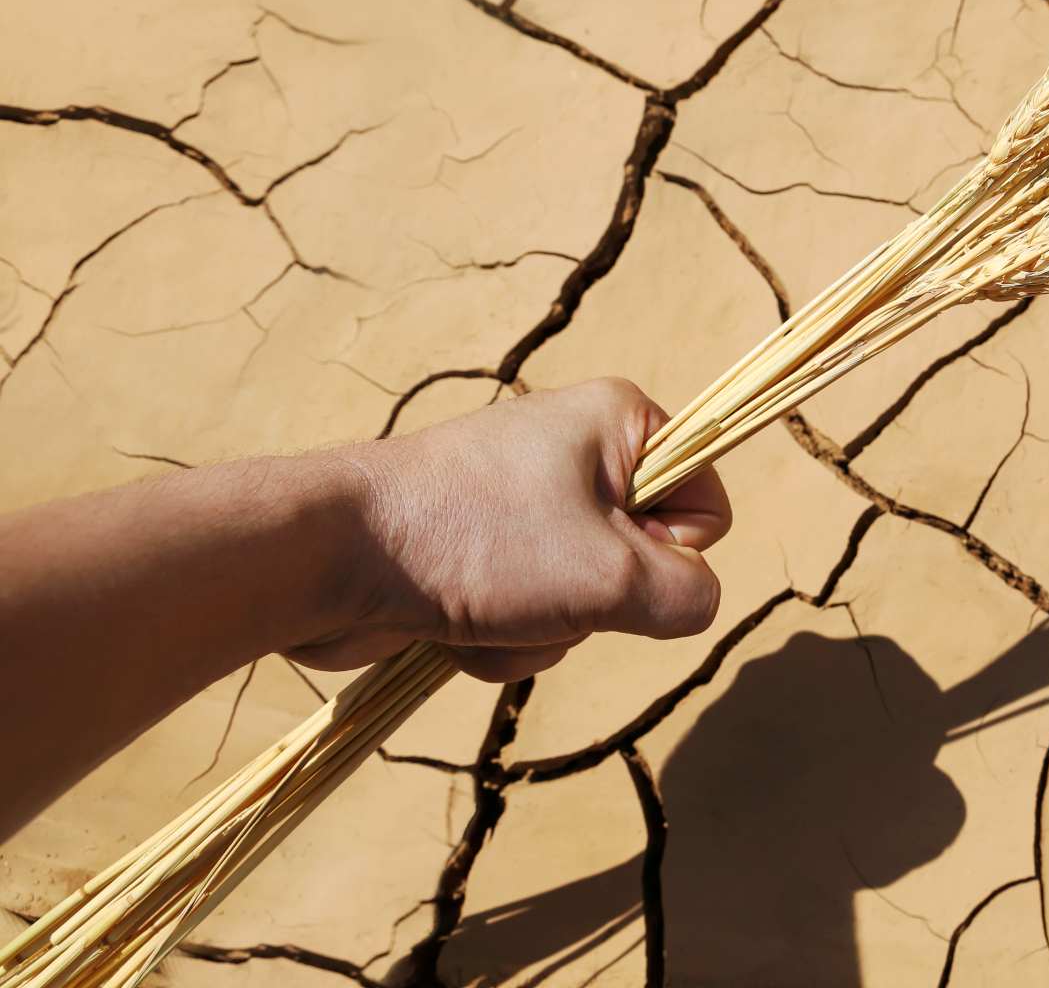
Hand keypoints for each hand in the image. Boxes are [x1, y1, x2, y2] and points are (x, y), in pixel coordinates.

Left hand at [292, 378, 729, 681]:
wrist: (331, 557)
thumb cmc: (475, 544)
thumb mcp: (611, 577)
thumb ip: (687, 595)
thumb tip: (695, 604)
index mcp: (620, 422)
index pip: (707, 504)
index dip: (671, 551)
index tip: (613, 553)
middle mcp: (579, 453)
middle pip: (646, 563)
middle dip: (598, 603)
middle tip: (546, 588)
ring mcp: (526, 505)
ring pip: (588, 601)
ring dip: (547, 631)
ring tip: (492, 610)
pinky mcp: (483, 552)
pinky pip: (534, 614)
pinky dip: (505, 637)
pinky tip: (459, 628)